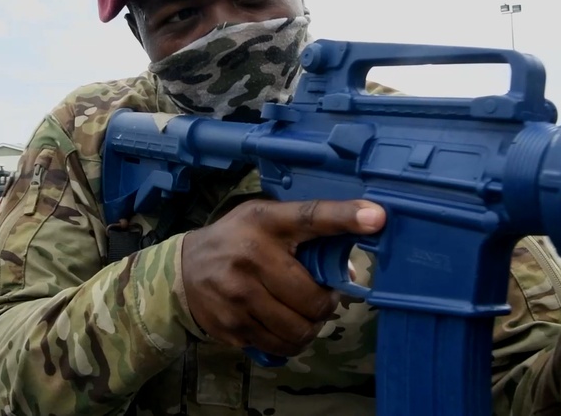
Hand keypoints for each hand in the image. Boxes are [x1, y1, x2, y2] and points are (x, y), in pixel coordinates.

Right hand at [181, 199, 383, 356]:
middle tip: (319, 296)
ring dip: (311, 326)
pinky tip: (282, 324)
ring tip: (302, 313)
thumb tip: (346, 273)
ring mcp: (239, 295)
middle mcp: (251, 256)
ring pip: (300, 328)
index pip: (311, 216)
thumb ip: (306, 238)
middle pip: (313, 297)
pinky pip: (280, 345)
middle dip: (325, 303)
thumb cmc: (237, 240)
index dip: (345, 216)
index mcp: (266, 222)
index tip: (377, 217)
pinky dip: (291, 341)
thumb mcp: (266, 222)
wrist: (182, 270)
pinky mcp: (233, 325)